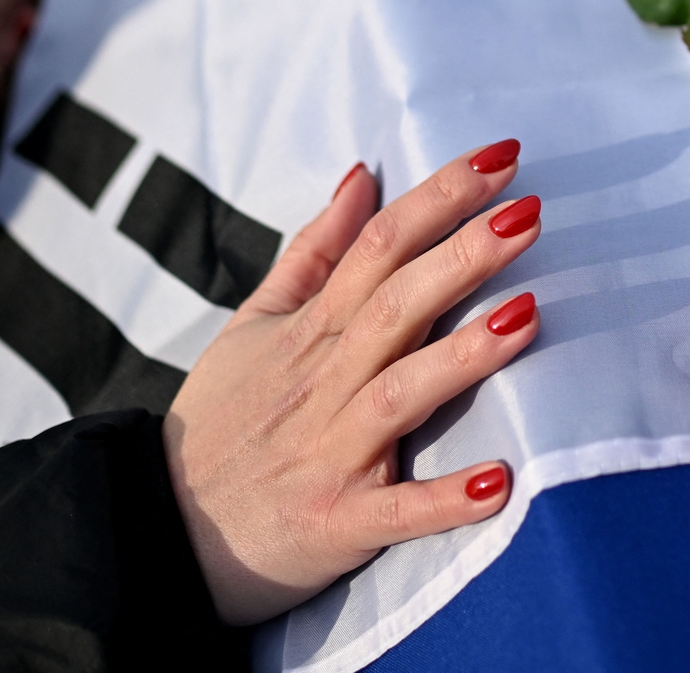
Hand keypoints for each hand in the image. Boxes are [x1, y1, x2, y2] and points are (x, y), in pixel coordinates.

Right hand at [163, 141, 539, 624]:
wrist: (159, 530)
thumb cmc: (222, 421)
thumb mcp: (255, 323)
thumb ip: (314, 252)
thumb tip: (364, 177)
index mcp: (310, 330)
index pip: (380, 247)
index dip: (438, 199)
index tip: (500, 158)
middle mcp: (323, 382)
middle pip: (397, 304)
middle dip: (464, 255)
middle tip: (530, 212)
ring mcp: (331, 453)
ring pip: (400, 393)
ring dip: (463, 356)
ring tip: (528, 314)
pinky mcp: (338, 522)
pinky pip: (396, 511)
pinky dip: (444, 499)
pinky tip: (499, 482)